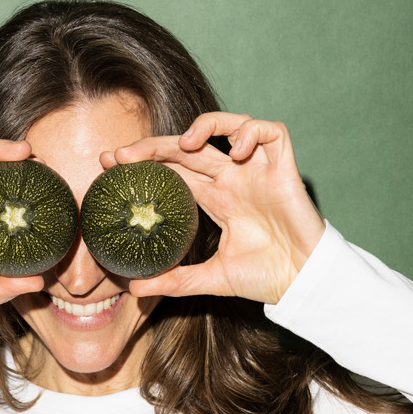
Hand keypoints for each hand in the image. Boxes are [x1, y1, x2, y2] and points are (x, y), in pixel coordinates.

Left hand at [100, 113, 325, 305]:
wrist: (302, 283)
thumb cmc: (264, 277)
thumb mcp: (210, 280)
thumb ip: (175, 280)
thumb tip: (134, 289)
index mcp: (215, 199)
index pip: (173, 169)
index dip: (144, 163)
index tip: (111, 166)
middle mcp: (233, 179)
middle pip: (190, 147)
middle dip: (155, 145)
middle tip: (123, 155)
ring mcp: (258, 171)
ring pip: (231, 126)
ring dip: (206, 124)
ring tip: (184, 142)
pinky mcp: (284, 169)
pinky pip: (272, 132)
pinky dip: (252, 131)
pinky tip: (237, 150)